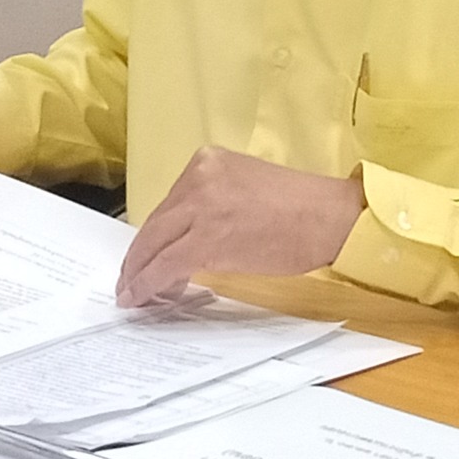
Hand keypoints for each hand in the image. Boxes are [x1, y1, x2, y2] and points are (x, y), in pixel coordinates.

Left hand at [115, 147, 365, 306]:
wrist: (329, 217)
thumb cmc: (301, 208)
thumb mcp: (246, 187)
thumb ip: (213, 201)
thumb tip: (188, 237)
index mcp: (208, 161)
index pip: (170, 203)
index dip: (155, 234)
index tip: (145, 252)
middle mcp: (199, 178)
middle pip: (156, 222)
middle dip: (139, 255)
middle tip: (129, 277)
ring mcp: (200, 207)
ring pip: (153, 244)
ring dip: (139, 272)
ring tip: (132, 293)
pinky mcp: (205, 239)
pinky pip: (165, 265)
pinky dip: (148, 284)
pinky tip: (142, 297)